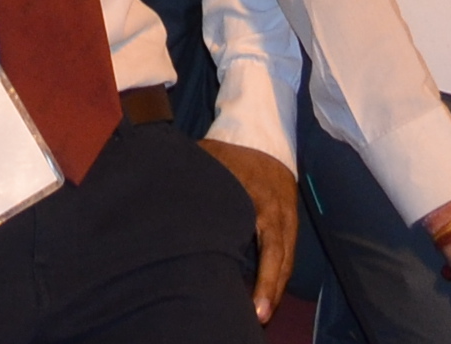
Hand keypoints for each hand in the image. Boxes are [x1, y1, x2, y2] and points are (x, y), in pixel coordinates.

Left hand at [199, 137, 296, 316]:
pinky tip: (267, 292)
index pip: (268, 246)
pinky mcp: (288, 219)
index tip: (255, 303)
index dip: (263, 278)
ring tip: (262, 313)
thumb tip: (162, 204)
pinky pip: (287, 252)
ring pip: (287, 259)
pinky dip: (278, 273)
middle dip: (271, 290)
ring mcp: (287, 217)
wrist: (261, 132)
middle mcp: (279, 213)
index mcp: (261, 200)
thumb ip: (192, 185)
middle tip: (259, 318)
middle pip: (281, 259)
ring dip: (276, 287)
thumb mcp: (208, 163)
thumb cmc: (227, 150)